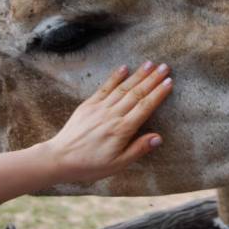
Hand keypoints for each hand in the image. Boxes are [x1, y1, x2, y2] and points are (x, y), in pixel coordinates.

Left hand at [41, 62, 172, 183]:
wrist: (59, 159)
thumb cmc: (90, 165)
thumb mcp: (118, 164)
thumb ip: (138, 149)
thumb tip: (158, 138)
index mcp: (122, 130)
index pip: (145, 107)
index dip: (158, 94)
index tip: (169, 82)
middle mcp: (112, 115)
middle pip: (136, 93)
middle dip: (153, 79)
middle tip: (166, 67)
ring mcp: (99, 108)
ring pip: (123, 88)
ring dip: (138, 74)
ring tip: (151, 64)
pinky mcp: (88, 105)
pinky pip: (104, 88)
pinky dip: (115, 77)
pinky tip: (124, 67)